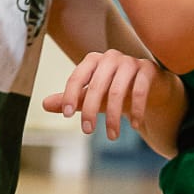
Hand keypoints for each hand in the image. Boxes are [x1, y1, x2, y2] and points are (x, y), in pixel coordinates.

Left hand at [43, 50, 158, 139]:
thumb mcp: (92, 97)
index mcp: (93, 60)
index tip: (67, 115)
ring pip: (118, 90)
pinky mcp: (148, 70)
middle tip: (88, 131)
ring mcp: (131, 62)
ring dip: (114, 116)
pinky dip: (137, 110)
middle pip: (97, 86)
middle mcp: (111, 57)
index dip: (70, 95)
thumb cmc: (116, 91)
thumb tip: (44, 104)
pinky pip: (140, 90)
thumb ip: (72, 98)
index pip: (77, 77)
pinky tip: (134, 126)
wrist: (149, 89)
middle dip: (91, 110)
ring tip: (112, 136)